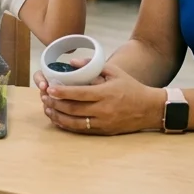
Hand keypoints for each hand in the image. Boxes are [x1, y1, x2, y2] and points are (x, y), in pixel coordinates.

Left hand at [34, 63, 165, 135]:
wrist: (149, 109)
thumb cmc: (131, 87)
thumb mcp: (114, 71)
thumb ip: (92, 65)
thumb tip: (71, 62)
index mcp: (105, 93)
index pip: (79, 94)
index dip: (62, 92)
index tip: (49, 88)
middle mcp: (103, 110)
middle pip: (73, 109)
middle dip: (55, 104)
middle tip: (44, 98)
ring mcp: (103, 123)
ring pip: (74, 122)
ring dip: (58, 116)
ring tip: (47, 108)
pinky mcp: (104, 131)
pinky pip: (81, 130)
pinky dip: (67, 126)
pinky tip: (59, 119)